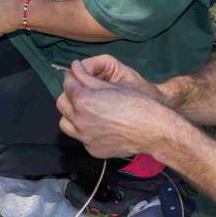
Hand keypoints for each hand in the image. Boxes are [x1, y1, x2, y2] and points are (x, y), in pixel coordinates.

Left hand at [56, 64, 178, 159]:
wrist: (153, 130)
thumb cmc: (136, 103)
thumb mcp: (111, 86)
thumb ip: (87, 77)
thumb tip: (74, 66)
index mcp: (83, 101)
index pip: (67, 85)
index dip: (71, 77)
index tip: (75, 75)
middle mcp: (80, 120)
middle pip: (62, 104)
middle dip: (69, 95)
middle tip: (81, 92)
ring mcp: (85, 138)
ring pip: (66, 123)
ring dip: (72, 115)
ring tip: (86, 110)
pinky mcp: (93, 150)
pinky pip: (81, 138)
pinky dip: (85, 131)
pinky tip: (99, 126)